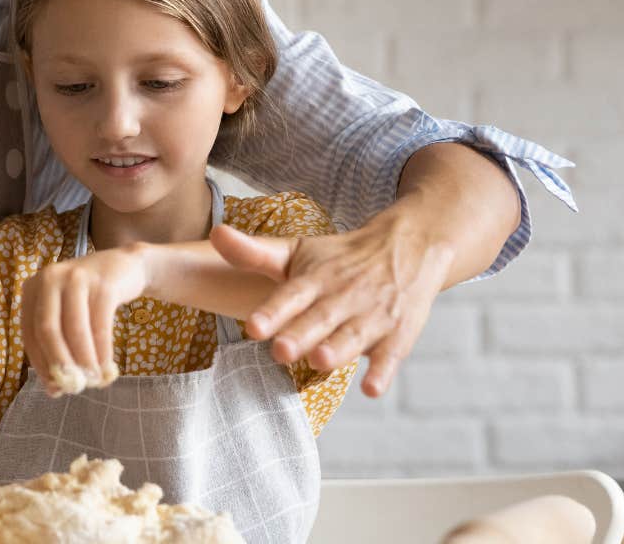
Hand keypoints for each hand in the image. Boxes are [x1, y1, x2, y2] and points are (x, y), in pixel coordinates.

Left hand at [18, 246, 151, 394]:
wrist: (125, 268)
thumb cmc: (89, 299)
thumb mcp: (67, 315)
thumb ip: (58, 346)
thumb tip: (55, 389)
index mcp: (33, 289)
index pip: (29, 333)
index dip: (41, 364)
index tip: (55, 388)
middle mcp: (49, 279)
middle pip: (48, 330)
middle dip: (61, 363)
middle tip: (75, 387)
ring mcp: (76, 277)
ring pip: (75, 329)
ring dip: (85, 360)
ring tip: (94, 380)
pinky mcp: (102, 284)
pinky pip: (100, 324)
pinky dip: (103, 350)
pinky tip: (107, 367)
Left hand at [211, 213, 446, 396]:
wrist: (409, 246)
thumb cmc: (339, 257)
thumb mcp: (297, 250)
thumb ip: (254, 252)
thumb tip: (214, 234)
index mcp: (316, 277)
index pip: (291, 294)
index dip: (272, 311)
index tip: (253, 327)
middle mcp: (343, 296)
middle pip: (319, 318)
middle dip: (301, 335)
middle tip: (279, 351)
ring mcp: (372, 315)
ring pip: (352, 336)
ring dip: (337, 350)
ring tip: (319, 362)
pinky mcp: (397, 334)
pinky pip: (390, 355)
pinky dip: (382, 371)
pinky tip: (371, 388)